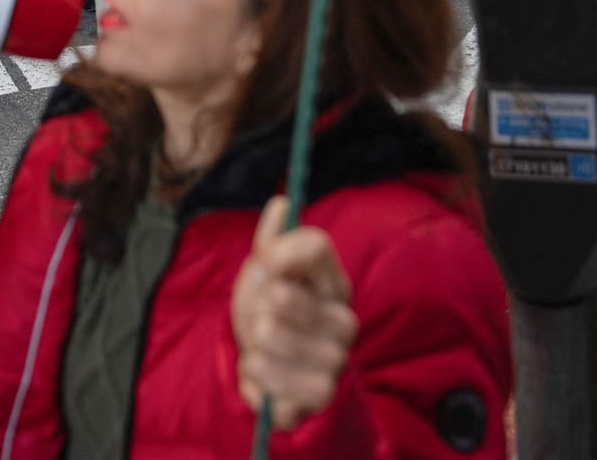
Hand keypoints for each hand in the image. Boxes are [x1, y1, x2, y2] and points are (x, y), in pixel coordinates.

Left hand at [231, 197, 357, 429]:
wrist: (276, 374)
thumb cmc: (273, 316)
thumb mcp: (266, 273)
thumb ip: (272, 241)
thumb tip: (281, 204)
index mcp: (335, 283)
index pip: (314, 244)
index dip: (276, 251)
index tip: (263, 262)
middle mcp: (345, 320)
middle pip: (280, 292)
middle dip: (254, 305)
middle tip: (264, 318)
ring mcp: (336, 359)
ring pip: (266, 333)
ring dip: (251, 343)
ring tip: (264, 349)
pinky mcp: (320, 393)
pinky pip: (264, 373)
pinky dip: (253, 373)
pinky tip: (267, 373)